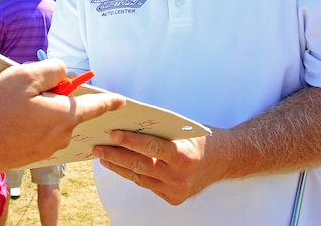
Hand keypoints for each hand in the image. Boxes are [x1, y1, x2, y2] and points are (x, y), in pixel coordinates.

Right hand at [0, 59, 124, 170]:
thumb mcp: (25, 75)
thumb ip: (53, 70)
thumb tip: (63, 74)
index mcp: (64, 116)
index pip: (95, 106)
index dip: (109, 100)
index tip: (122, 100)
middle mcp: (59, 137)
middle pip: (66, 109)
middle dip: (52, 95)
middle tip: (23, 87)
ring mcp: (43, 150)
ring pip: (48, 120)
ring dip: (36, 109)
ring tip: (7, 104)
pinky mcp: (27, 156)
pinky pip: (34, 132)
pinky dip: (24, 123)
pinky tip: (3, 118)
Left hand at [92, 129, 224, 204]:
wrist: (223, 160)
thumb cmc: (199, 139)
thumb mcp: (182, 130)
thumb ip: (159, 130)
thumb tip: (127, 123)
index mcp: (184, 156)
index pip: (151, 148)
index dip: (130, 141)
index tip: (112, 134)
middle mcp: (180, 176)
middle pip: (141, 165)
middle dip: (116, 155)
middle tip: (97, 146)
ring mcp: (176, 190)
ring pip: (140, 177)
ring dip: (118, 166)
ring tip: (102, 155)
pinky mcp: (173, 198)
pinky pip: (147, 185)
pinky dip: (131, 174)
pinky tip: (118, 165)